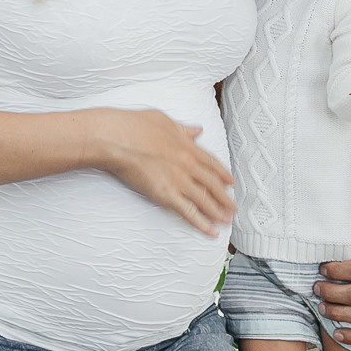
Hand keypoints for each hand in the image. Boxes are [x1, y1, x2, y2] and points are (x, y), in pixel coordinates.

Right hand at [103, 109, 235, 237]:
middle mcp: (188, 164)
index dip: (223, 175)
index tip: (230, 182)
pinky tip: (210, 230)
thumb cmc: (134, 126)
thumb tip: (196, 130)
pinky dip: (201, 223)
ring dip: (218, 212)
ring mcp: (178, 181)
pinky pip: (188, 212)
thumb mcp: (163, 120)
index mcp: (187, 146)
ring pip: (205, 200)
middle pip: (213, 184)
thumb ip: (183, 128)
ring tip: (226, 221)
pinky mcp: (166, 195)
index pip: (212, 163)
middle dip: (225, 198)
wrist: (117, 139)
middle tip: (233, 207)